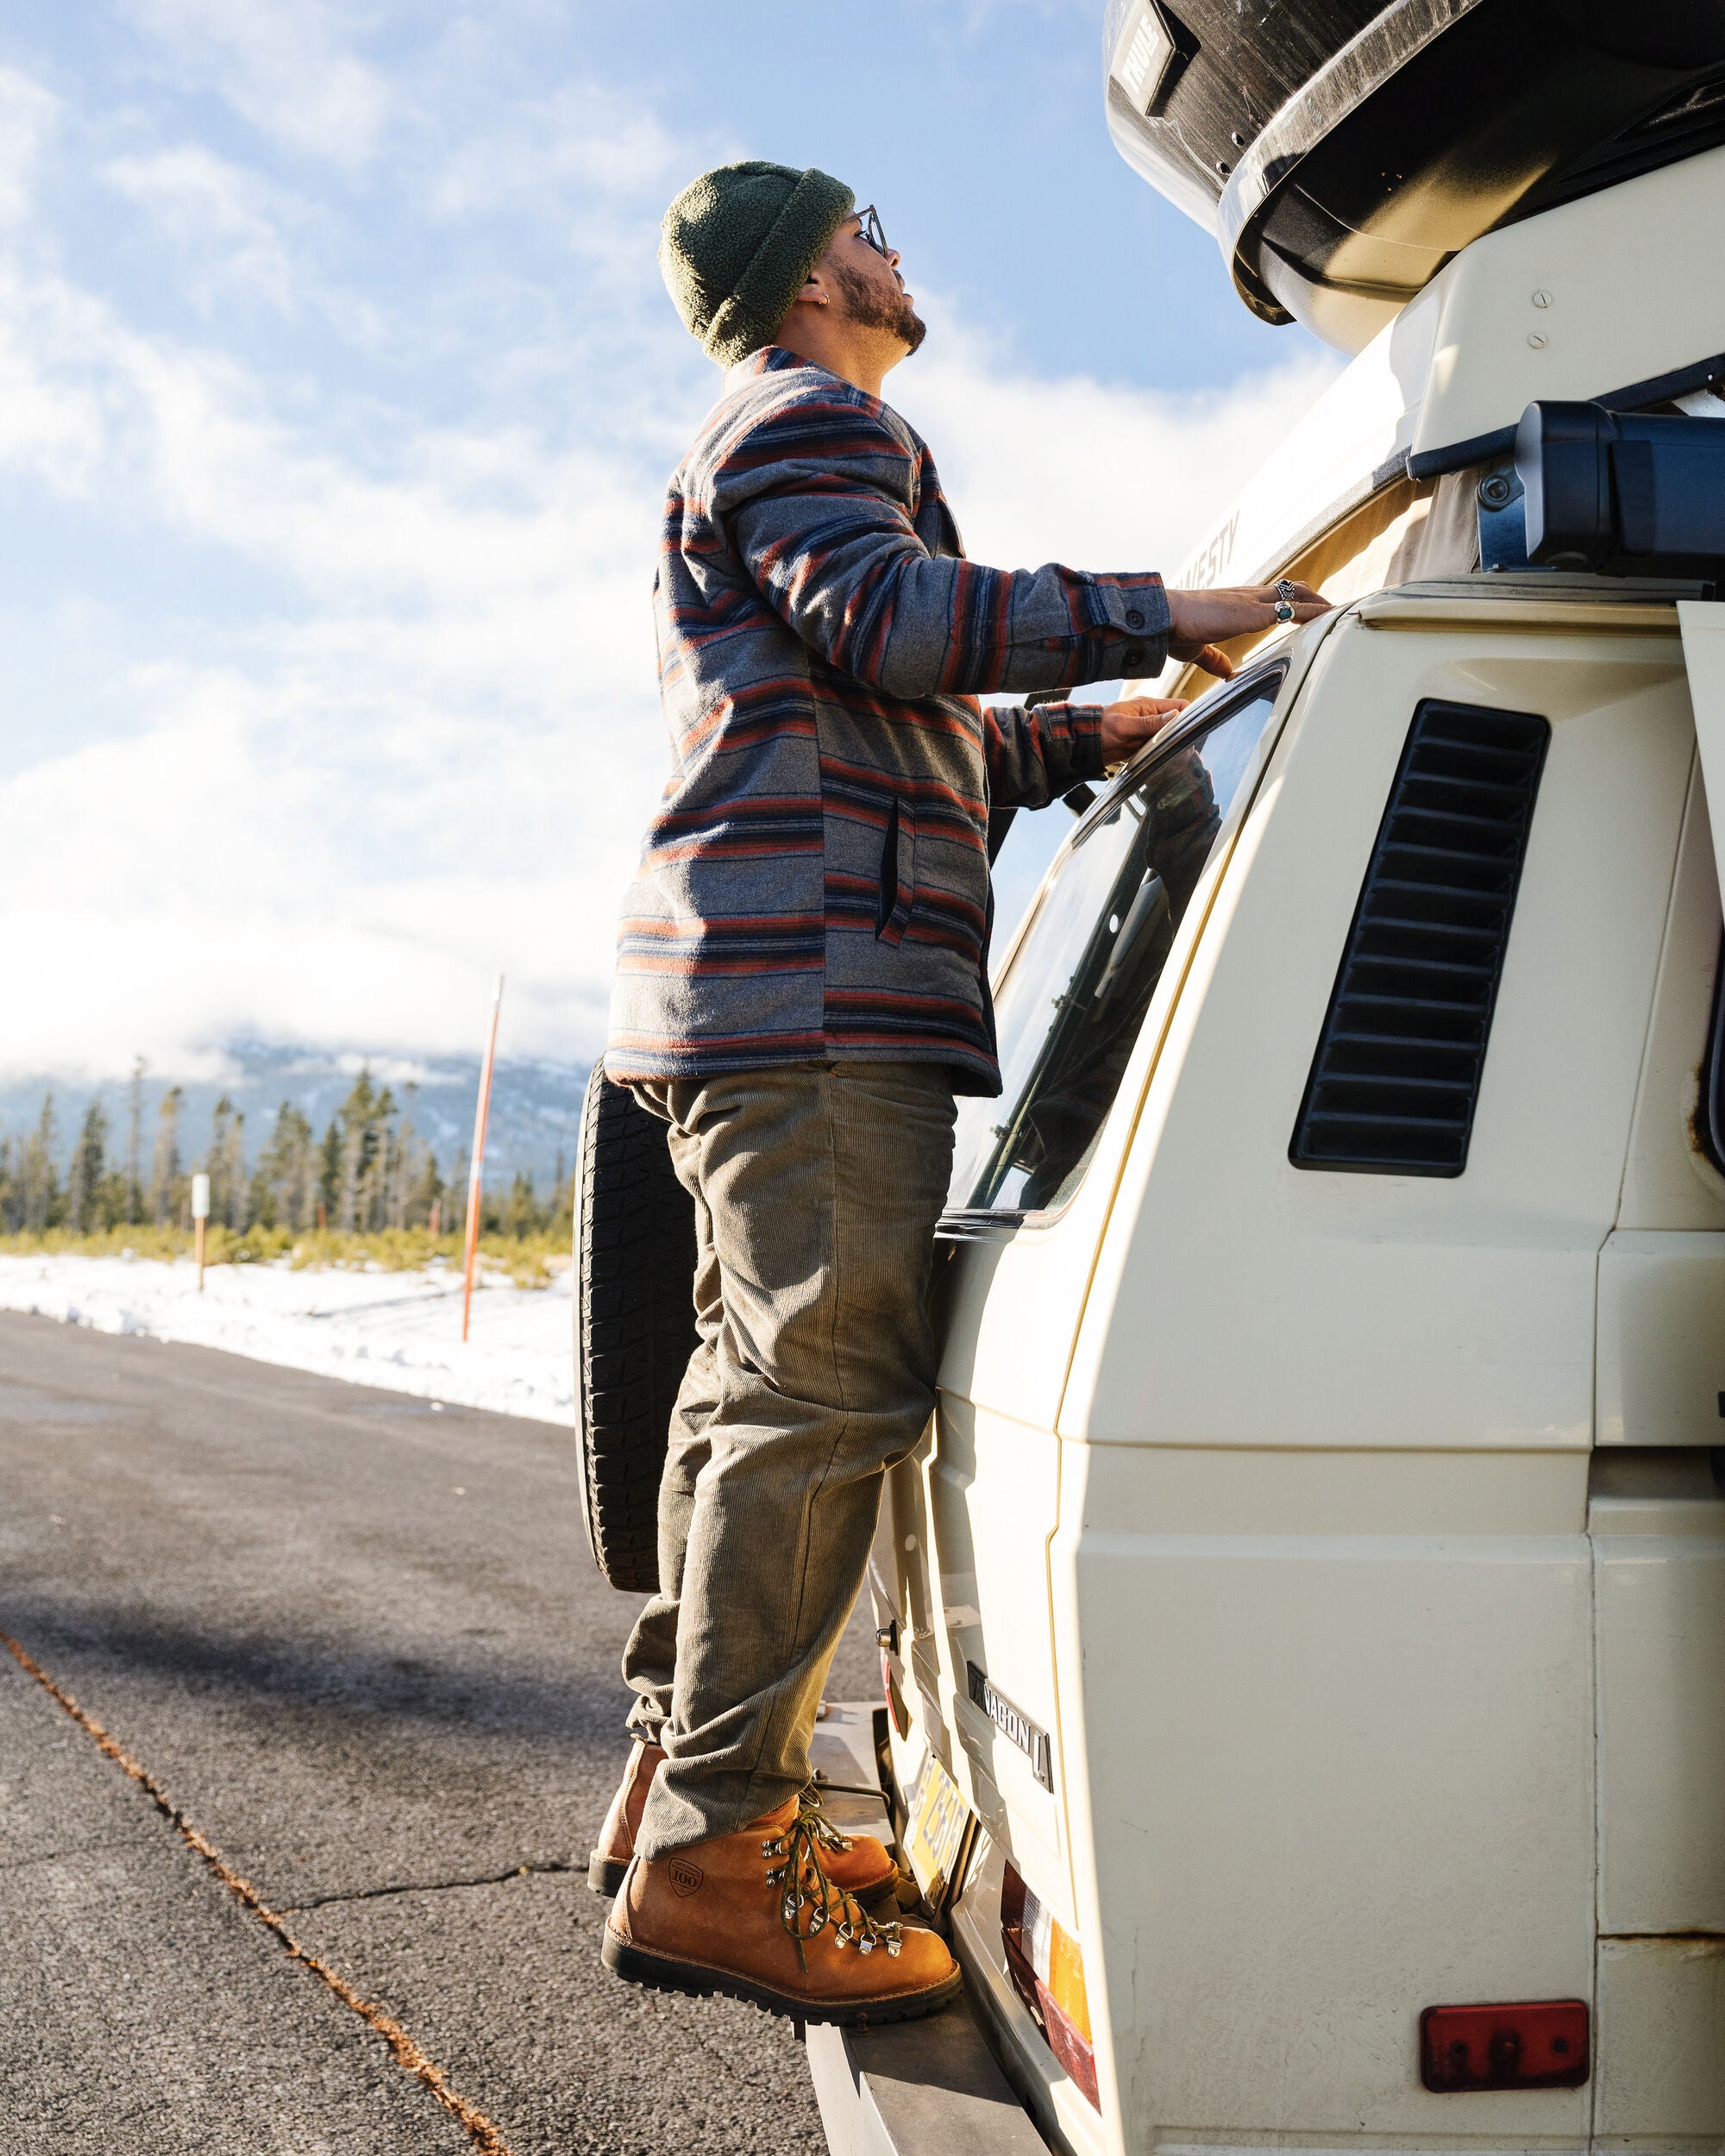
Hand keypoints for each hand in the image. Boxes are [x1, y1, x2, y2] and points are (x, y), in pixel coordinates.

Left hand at [1099, 695, 1187, 763]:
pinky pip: (1159, 747)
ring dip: (1175, 746)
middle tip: (1188, 750)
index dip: (1188, 716)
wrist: (1084, 742)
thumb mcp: (1124, 725)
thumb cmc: (1100, 728)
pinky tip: (1170, 762)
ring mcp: (1147, 731)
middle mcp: (1151, 717)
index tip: (1192, 730)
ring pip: (1170, 737)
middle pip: (1177, 723)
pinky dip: (1165, 753)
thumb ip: (1149, 722)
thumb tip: (1174, 716)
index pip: (1178, 706)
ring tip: (1182, 759)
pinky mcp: (1142, 744)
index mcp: (1148, 706)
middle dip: (1184, 735)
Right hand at [1166, 581, 1330, 679]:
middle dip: (1314, 599)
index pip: (1272, 595)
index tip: (1307, 609)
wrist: (1165, 617)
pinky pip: (1294, 608)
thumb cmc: (1175, 629)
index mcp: (1236, 603)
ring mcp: (1254, 601)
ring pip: (1298, 594)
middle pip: (1292, 588)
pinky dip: (1315, 613)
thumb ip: (1215, 659)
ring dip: (1320, 604)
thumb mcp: (1199, 648)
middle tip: (1332, 610)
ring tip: (1340, 613)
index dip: (1292, 600)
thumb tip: (1226, 670)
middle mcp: (1248, 595)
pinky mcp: (1255, 612)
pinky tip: (1328, 619)